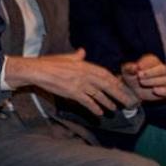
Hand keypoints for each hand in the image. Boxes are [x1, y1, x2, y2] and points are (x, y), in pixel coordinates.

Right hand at [6, 49, 137, 114]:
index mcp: (84, 65)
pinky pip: (87, 101)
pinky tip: (99, 113)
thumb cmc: (49, 63)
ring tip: (114, 109)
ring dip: (108, 102)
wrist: (37, 70)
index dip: (115, 82)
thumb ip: (76, 56)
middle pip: (107, 85)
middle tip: (128, 102)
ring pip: (99, 95)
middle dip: (119, 94)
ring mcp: (79, 84)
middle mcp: (85, 74)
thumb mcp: (65, 57)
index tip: (123, 88)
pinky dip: (94, 107)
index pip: (105, 74)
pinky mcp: (72, 92)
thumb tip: (82, 51)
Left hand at [121, 54, 165, 101]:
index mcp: (152, 61)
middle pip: (163, 69)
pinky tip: (155, 90)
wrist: (132, 90)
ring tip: (142, 82)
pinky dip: (165, 91)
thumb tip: (135, 67)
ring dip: (154, 81)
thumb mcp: (126, 71)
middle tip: (139, 77)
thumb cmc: (130, 76)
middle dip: (151, 73)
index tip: (138, 67)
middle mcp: (162, 69)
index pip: (153, 60)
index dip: (146, 64)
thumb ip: (129, 68)